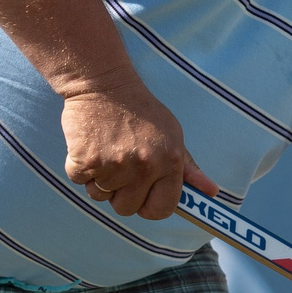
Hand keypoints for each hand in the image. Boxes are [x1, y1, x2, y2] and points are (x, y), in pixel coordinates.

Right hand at [58, 77, 219, 220]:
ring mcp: (113, 165)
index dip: (149, 207)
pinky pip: (80, 182)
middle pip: (127, 208)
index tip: (143, 198)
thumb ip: (188, 168)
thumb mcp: (172, 135)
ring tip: (106, 151)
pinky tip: (90, 146)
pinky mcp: (85, 160)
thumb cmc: (141, 111)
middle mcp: (144, 166)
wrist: (103, 83)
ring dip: (99, 180)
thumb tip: (210, 192)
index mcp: (169, 161)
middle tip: (120, 166)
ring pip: (100, 196)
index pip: (161, 209)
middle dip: (121, 194)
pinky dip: (80, 168)